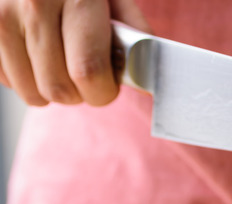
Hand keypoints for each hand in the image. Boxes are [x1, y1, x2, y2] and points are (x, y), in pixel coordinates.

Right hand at [0, 0, 148, 105]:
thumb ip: (132, 34)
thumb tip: (144, 79)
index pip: (88, 71)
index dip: (103, 91)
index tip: (107, 86)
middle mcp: (34, 5)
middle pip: (59, 88)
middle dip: (80, 94)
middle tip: (85, 75)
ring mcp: (1, 17)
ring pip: (31, 92)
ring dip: (51, 90)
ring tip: (60, 63)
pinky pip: (8, 82)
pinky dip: (25, 79)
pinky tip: (35, 55)